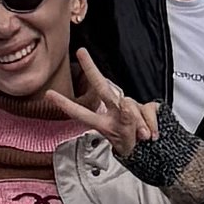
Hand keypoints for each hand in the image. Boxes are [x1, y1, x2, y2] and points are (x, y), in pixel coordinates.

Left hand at [63, 47, 164, 167]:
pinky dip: (151, 123)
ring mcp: (130, 107)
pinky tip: (151, 134)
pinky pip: (148, 111)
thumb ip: (126, 122)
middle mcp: (114, 111)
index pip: (82, 113)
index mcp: (104, 123)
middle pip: (102, 87)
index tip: (49, 94)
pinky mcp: (147, 106)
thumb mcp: (127, 142)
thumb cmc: (133, 148)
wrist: (154, 153)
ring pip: (132, 106)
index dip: (65, 104)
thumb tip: (126, 103)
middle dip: (91, 68)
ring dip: (139, 124)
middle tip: (80, 51)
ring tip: (143, 137)